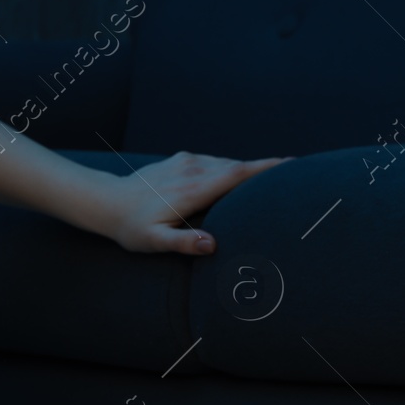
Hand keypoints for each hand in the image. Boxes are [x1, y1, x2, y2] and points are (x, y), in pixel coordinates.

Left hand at [100, 151, 293, 254]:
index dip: (264, 169)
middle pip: (237, 166)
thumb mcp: (153, 243)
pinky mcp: (182, 159)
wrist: (107, 202)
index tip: (291, 164)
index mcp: (191, 189)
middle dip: (266, 170)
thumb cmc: (132, 228)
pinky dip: (231, 170)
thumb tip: (211, 245)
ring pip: (227, 164)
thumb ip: (182, 243)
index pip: (236, 174)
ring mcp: (187, 161)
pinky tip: (240, 180)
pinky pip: (215, 163)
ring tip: (276, 179)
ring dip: (249, 171)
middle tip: (297, 176)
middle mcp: (192, 169)